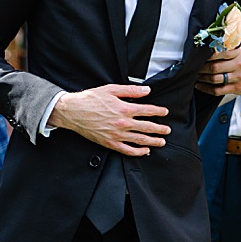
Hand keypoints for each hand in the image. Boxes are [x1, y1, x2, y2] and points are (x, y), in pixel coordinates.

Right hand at [48, 84, 169, 156]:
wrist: (73, 112)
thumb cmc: (90, 99)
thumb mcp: (111, 89)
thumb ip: (131, 90)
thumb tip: (147, 90)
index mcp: (124, 109)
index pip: (147, 111)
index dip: (158, 112)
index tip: (164, 112)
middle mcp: (123, 123)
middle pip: (147, 127)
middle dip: (160, 129)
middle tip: (167, 130)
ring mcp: (117, 135)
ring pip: (140, 140)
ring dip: (153, 141)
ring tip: (161, 141)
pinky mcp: (110, 143)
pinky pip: (128, 150)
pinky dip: (139, 152)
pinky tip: (145, 151)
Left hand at [196, 47, 240, 96]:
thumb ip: (230, 51)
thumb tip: (213, 48)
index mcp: (239, 53)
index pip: (219, 52)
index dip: (206, 55)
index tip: (198, 56)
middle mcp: (238, 65)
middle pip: (214, 66)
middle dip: (201, 68)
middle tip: (193, 67)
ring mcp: (237, 77)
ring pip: (215, 79)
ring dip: (202, 78)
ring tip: (195, 76)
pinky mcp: (237, 88)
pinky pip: (218, 90)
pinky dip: (207, 89)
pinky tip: (200, 86)